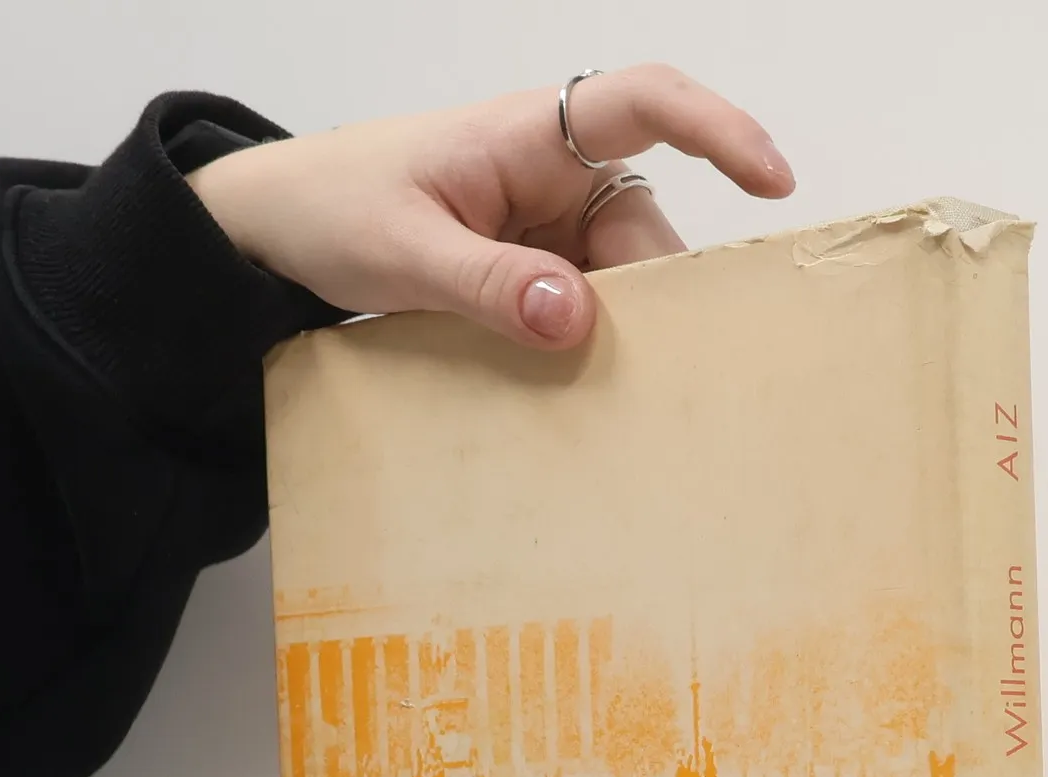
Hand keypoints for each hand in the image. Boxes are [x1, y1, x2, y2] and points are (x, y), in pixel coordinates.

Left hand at [187, 66, 793, 351]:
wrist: (275, 229)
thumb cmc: (330, 206)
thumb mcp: (402, 251)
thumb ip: (487, 285)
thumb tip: (577, 318)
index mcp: (526, 136)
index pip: (644, 103)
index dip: (718, 132)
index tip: (772, 179)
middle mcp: (550, 173)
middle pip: (644, 226)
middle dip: (657, 296)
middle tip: (659, 378)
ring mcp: (542, 225)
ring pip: (619, 278)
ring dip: (618, 335)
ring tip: (608, 401)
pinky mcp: (527, 269)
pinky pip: (581, 306)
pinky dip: (584, 348)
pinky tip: (575, 395)